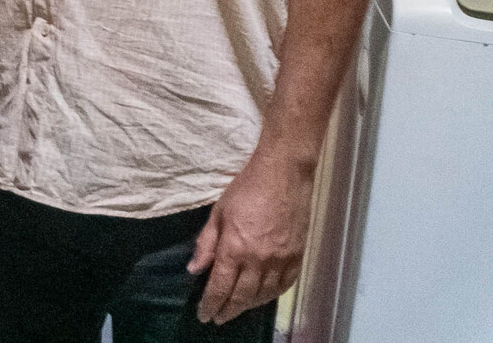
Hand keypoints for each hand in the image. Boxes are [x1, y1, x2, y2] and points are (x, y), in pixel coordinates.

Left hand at [188, 150, 312, 324]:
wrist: (284, 174)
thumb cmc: (246, 189)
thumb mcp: (218, 213)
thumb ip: (206, 244)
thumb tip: (194, 270)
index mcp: (235, 248)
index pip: (220, 286)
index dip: (211, 304)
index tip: (204, 315)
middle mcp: (259, 260)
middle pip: (242, 296)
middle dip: (227, 310)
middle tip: (218, 318)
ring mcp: (281, 260)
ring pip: (264, 295)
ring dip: (248, 306)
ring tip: (236, 309)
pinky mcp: (298, 256)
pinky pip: (285, 285)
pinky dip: (272, 295)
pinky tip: (263, 298)